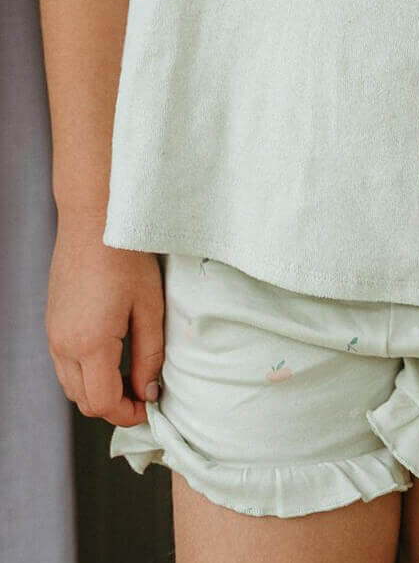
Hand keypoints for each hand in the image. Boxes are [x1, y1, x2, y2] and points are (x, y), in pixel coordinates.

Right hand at [47, 211, 164, 427]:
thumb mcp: (149, 307)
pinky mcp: (50, 324)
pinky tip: (110, 355)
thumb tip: (149, 392)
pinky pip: (64, 364)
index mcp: (90, 345)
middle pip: (84, 401)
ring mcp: (52, 335)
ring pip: (71, 386)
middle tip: (143, 395)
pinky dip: (85, 372)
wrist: (93, 220)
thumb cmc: (127, 258)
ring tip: (129, 376)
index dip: (129, 415)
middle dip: (114, 406)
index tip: (151, 408)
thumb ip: (149, 355)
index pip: (104, 403)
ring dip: (97, 390)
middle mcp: (63, 346)